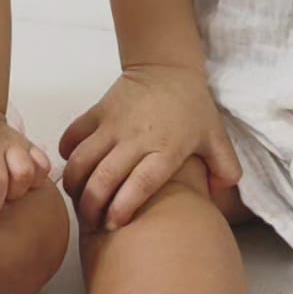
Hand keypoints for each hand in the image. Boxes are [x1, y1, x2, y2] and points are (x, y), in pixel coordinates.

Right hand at [59, 63, 240, 231]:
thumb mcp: (216, 137)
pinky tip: (72, 166)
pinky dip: (67, 153)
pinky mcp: (98, 110)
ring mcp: (113, 123)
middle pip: (104, 177)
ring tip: (77, 200)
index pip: (139, 184)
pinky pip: (74, 134)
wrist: (167, 67)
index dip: (122, 207)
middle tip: (91, 222)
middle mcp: (136, 138)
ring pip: (83, 159)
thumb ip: (225, 169)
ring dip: (74, 184)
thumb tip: (218, 195)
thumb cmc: (192, 107)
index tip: (113, 225)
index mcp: (166, 149)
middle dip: (92, 205)